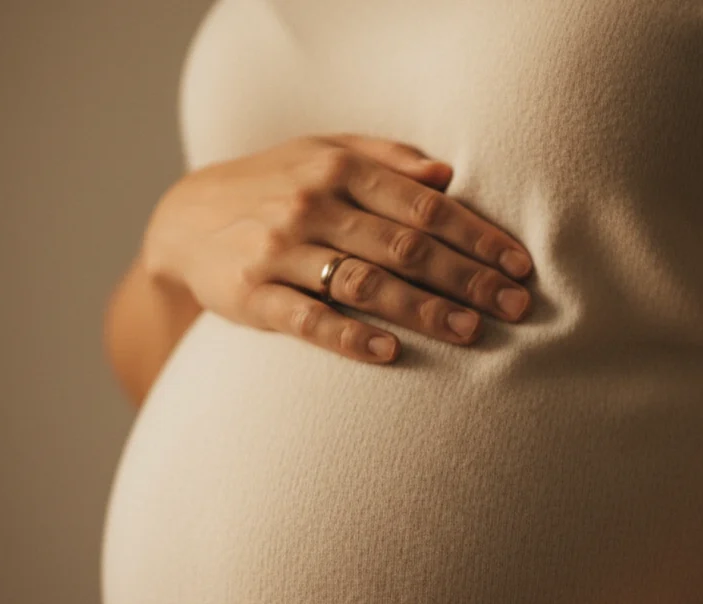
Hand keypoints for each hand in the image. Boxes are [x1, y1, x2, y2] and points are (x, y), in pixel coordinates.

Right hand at [144, 133, 532, 364]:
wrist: (184, 219)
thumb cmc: (269, 186)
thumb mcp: (319, 153)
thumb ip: (384, 160)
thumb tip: (448, 177)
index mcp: (338, 169)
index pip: (424, 205)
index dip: (477, 236)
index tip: (519, 266)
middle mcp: (312, 205)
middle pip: (406, 245)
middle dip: (467, 278)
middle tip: (515, 307)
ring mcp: (280, 251)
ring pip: (365, 282)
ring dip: (422, 309)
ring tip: (470, 332)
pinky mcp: (253, 295)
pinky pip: (308, 319)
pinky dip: (348, 336)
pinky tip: (388, 352)